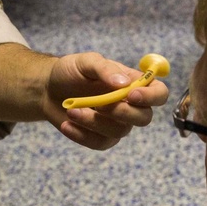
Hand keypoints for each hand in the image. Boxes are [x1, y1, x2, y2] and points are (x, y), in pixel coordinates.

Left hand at [47, 51, 169, 149]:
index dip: (151, 97)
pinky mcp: (101, 138)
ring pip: (120, 131)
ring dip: (95, 122)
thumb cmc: (70, 71)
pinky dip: (81, 135)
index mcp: (132, 83)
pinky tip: (66, 125)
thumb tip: (123, 83)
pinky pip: (100, 143)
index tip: (131, 95)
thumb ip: (104, 69)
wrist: (48, 89)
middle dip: (123, 113)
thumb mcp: (86, 62)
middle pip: (144, 118)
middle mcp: (129, 105)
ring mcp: (116, 123)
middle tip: (99, 105)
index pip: (158, 92)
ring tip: (72, 111)